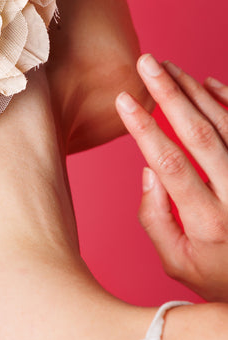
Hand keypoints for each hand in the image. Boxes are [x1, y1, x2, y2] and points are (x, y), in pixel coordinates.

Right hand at [115, 55, 227, 301]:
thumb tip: (147, 170)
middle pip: (198, 133)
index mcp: (207, 221)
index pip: (169, 162)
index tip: (123, 100)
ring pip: (223, 124)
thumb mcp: (177, 263)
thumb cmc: (219, 277)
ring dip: (193, 91)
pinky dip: (227, 100)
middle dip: (168, 93)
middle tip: (146, 62)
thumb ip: (155, 219)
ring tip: (167, 66)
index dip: (144, 128)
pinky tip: (206, 81)